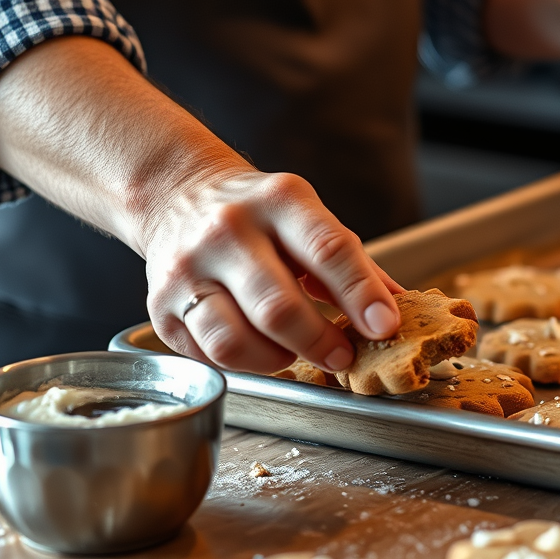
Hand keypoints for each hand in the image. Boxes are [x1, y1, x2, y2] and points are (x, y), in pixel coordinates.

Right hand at [0, 36, 402, 375]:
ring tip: (294, 353)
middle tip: (343, 356)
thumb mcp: (309, 217)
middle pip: (278, 306)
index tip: (386, 325)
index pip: (328, 249)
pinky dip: (241, 363)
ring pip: (233, 339)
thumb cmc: (260, 215)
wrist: (178, 195)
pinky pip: (206, 354)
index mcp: (279, 200)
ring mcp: (188, 268)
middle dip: (320, 342)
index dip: (361, 294)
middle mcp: (228, 230)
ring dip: (276, 359)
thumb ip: (353, 263)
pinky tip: (257, 348)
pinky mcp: (161, 304)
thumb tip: (398, 309)